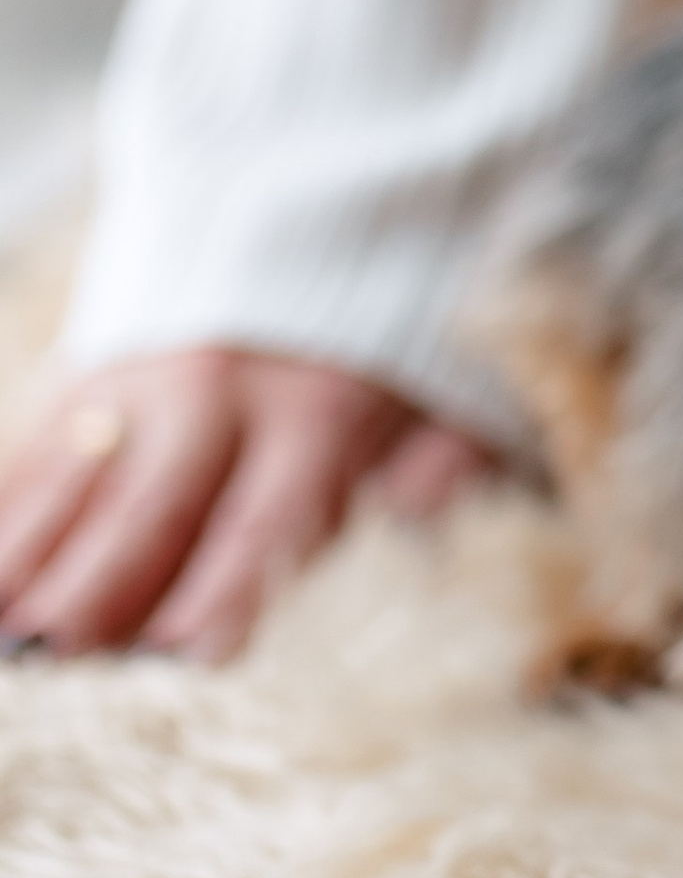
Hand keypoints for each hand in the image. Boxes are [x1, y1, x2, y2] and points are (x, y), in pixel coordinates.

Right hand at [0, 351, 492, 663]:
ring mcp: (141, 385)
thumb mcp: (441, 395)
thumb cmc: (373, 356)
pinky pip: (35, 447)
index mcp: (312, 417)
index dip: (227, 584)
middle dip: (101, 579)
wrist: (301, 227)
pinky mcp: (88, 376)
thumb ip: (445, 461)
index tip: (188, 650)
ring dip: (30, 551)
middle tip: (56, 649)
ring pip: (75, 476)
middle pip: (152, 503)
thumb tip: (423, 512)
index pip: (266, 515)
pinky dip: (5, 508)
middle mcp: (217, 399)